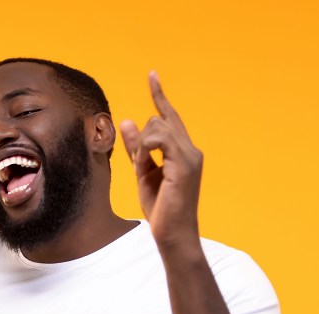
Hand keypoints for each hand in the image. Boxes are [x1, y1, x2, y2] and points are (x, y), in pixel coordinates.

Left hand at [119, 71, 203, 251]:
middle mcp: (191, 150)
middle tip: (140, 164)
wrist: (173, 233)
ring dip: (142, 145)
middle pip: (160, 119)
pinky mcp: (184, 164)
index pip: (170, 116)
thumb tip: (127, 121)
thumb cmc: (161, 207)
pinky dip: (145, 147)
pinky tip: (145, 162)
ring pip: (158, 126)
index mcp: (183, 151)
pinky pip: (159, 138)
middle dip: (141, 138)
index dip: (159, 95)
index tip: (152, 75)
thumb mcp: (143, 173)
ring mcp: (190, 156)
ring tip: (144, 168)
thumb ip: (137, 148)